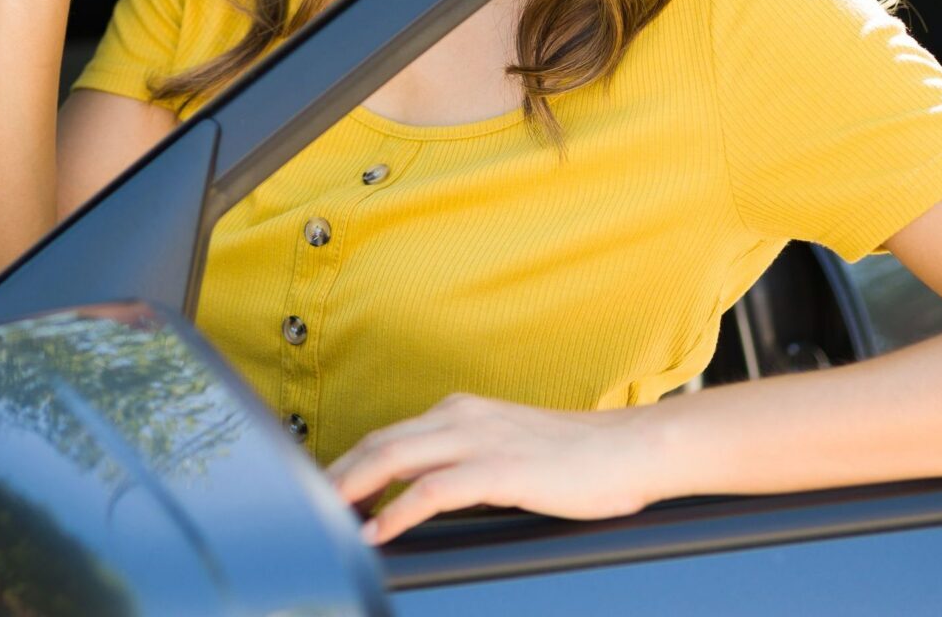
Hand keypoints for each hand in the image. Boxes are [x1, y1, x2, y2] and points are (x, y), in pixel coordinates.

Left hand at [323, 393, 677, 544]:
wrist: (633, 450)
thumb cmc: (581, 458)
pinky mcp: (499, 468)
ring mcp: (479, 439)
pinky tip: (379, 531)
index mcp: (462, 411)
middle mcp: (461, 417)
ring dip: (353, 489)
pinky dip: (397, 511)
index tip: (326, 490)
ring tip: (327, 517)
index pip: (389, 435)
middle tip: (308, 506)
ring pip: (394, 458)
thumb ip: (469, 463)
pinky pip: (431, 490)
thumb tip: (434, 496)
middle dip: (337, 475)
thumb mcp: (510, 449)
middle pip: (379, 443)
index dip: (352, 463)